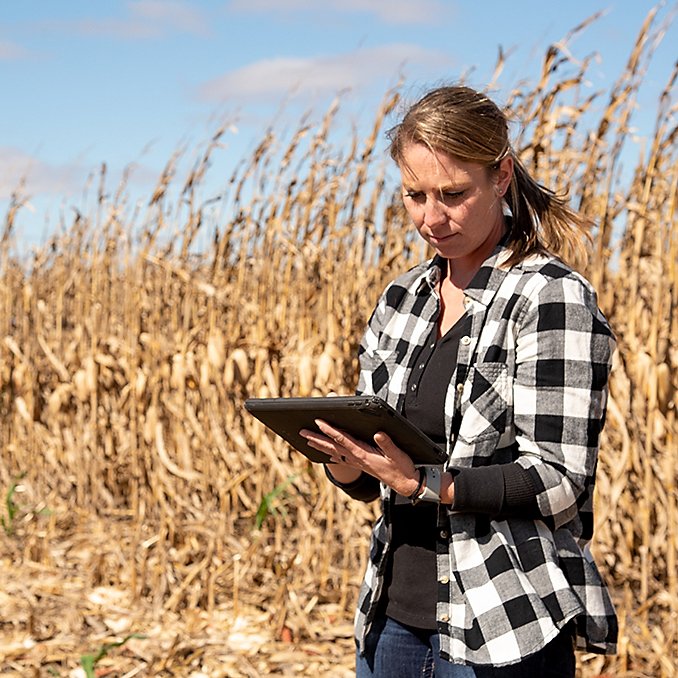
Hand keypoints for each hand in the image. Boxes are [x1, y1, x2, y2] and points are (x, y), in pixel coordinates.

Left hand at [299, 419, 421, 496]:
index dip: (330, 430)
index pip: (342, 439)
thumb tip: (378, 433)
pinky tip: (327, 454)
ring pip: (334, 452)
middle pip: (332, 446)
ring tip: (308, 441)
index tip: (318, 421)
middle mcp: (357, 458)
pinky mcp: (361, 465)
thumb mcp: (397, 454)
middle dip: (316, 438)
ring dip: (320, 446)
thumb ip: (387, 444)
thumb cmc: (401, 468)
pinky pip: (341, 458)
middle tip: (302, 432)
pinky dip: (331, 455)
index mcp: (363, 454)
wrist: (405, 484)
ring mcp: (357, 463)